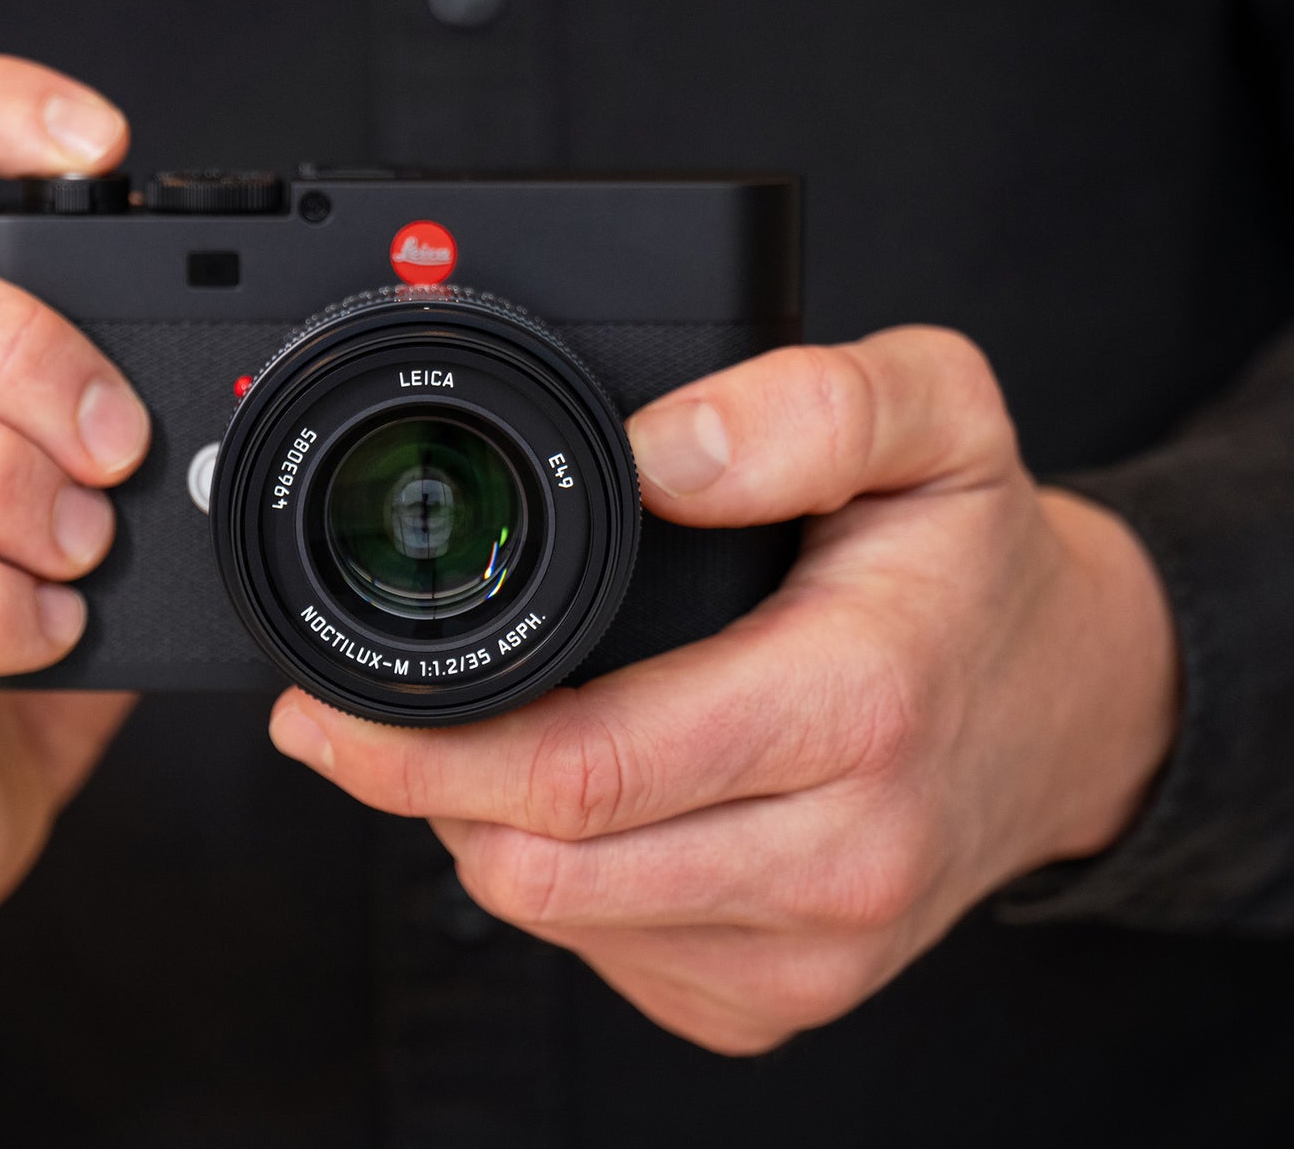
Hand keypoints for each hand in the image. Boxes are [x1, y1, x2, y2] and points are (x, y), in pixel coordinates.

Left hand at [268, 327, 1178, 1053]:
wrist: (1076, 711)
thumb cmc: (977, 563)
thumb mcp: (937, 413)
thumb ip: (805, 404)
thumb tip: (654, 455)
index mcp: (855, 710)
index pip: (585, 768)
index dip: (426, 745)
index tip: (328, 703)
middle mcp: (837, 859)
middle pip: (542, 867)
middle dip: (418, 793)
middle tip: (357, 717)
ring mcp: (809, 955)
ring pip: (557, 919)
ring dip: (481, 833)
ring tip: (488, 735)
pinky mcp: (779, 1000)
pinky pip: (605, 955)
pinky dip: (558, 879)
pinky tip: (582, 799)